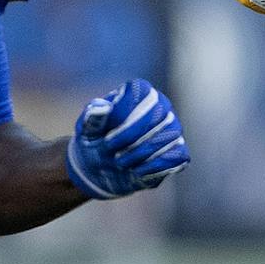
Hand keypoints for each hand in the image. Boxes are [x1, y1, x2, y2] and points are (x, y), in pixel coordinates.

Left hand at [65, 79, 188, 198]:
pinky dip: (156, 166)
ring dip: (141, 153)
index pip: (143, 92)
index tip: (106, 134)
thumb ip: (92, 118)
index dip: (124, 112)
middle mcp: (161, 106)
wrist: (101, 168)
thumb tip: (101, 107)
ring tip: (120, 162)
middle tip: (110, 149)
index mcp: (139, 92)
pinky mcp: (177, 152)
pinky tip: (136, 171)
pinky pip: (177, 156)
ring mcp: (172, 129)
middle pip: (158, 113)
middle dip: (132, 136)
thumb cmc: (95, 141)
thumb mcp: (87, 130)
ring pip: (169, 136)